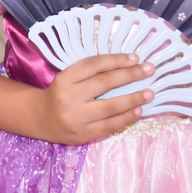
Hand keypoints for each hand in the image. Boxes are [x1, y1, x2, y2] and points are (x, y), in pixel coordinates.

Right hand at [34, 53, 154, 144]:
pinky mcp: (83, 134)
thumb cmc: (61, 93)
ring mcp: (76, 118)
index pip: (93, 65)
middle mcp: (69, 97)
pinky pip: (109, 126)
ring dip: (133, 99)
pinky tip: (138, 111)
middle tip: (149, 70)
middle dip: (130, 75)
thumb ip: (91, 72)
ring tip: (149, 93)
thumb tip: (127, 64)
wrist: (42, 119)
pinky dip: (126, 118)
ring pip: (109, 107)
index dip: (116, 60)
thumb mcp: (69, 77)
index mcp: (64, 79)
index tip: (135, 58)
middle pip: (104, 83)